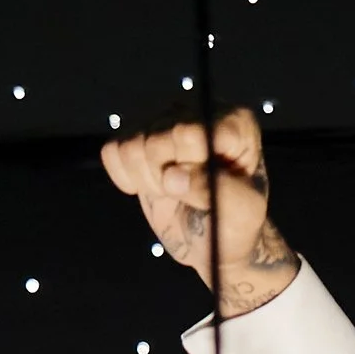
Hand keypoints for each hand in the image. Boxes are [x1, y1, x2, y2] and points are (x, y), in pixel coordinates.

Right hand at [101, 104, 298, 315]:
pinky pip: (111, 151)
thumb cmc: (236, 224)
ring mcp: (163, 120)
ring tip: (171, 192)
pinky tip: (151, 187)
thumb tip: (172, 176)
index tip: (210, 186)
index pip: (189, 133)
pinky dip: (125, 178)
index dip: (190, 166)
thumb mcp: (242, 212)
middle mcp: (196, 112)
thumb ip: (217, 188)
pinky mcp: (136, 136)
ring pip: (129, 144)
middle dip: (165, 178)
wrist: (214, 241)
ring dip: (146, 180)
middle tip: (187, 194)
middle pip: (154, 139)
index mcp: (233, 121)